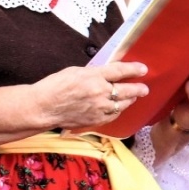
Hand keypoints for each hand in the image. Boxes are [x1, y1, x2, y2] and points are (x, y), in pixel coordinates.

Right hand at [33, 62, 147, 131]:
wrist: (44, 108)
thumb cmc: (55, 86)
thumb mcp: (75, 71)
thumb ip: (94, 73)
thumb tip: (106, 74)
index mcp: (94, 76)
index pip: (119, 71)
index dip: (134, 70)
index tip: (143, 69)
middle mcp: (100, 92)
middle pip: (127, 90)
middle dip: (138, 89)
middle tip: (144, 88)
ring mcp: (100, 108)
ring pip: (123, 104)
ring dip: (130, 100)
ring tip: (133, 97)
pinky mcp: (97, 120)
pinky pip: (114, 115)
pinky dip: (118, 110)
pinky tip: (119, 107)